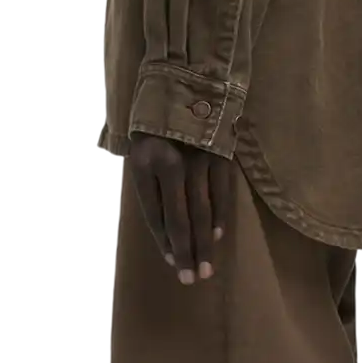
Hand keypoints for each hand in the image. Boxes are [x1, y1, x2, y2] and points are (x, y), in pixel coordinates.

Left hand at [127, 132, 230, 283]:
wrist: (185, 83)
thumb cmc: (156, 125)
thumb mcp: (140, 151)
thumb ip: (149, 185)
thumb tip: (163, 227)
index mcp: (144, 164)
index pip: (153, 213)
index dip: (163, 240)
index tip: (172, 262)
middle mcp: (171, 165)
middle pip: (179, 218)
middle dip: (185, 251)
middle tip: (190, 279)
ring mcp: (198, 161)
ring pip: (202, 211)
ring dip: (204, 243)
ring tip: (205, 269)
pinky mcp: (220, 156)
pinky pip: (221, 194)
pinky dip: (219, 218)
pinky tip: (216, 237)